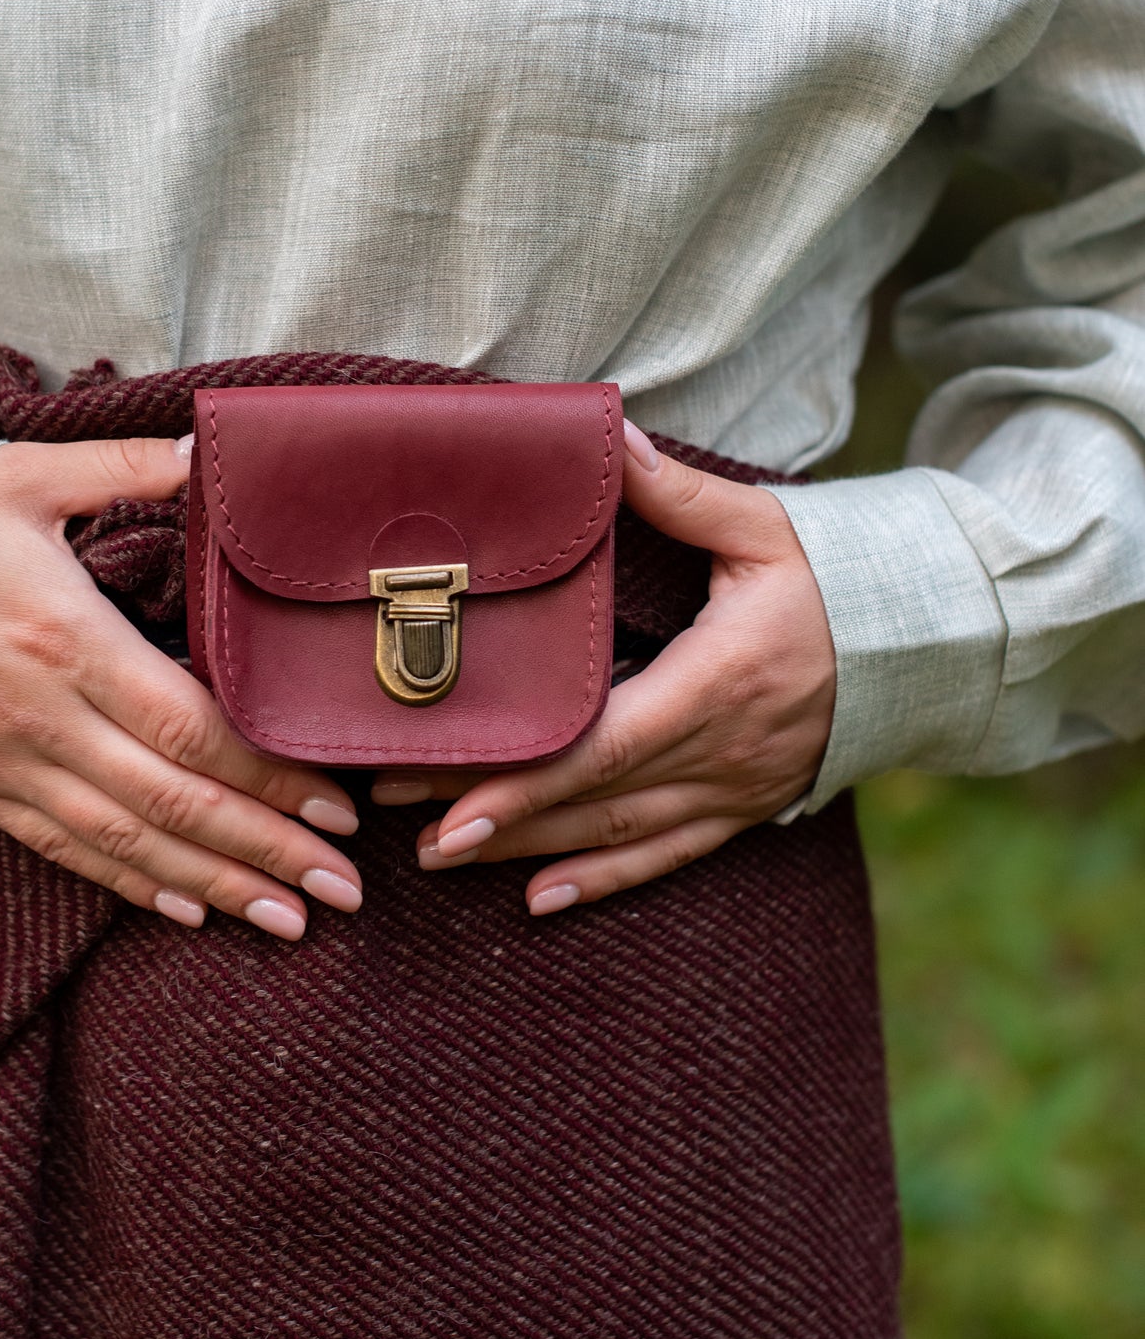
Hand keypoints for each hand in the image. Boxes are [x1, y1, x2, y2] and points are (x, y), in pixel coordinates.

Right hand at [0, 437, 362, 941]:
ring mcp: (9, 764)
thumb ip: (126, 471)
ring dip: (215, 887)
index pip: (190, 728)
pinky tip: (192, 911)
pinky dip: (133, 885)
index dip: (268, 775)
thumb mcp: (27, 476)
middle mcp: (43, 718)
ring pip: (127, 844)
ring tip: (291, 920)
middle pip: (173, 803)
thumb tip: (211, 451)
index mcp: (68, 640)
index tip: (337, 804)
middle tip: (345, 890)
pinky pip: (66, 852)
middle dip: (267, 850)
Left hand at [371, 422, 835, 913]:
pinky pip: (668, 855)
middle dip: (499, 818)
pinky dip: (604, 880)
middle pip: (593, 797)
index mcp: (717, 680)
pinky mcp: (745, 806)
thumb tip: (609, 439)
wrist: (926, 642)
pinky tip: (541, 899)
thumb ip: (679, 495)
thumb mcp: (764, 527)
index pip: (604, 747)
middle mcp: (722, 749)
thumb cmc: (837, 576)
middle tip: (412, 834)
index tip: (453, 801)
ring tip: (444, 860)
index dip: (527, 781)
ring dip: (530, 851)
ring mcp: (735, 787)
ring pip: (619, 834)